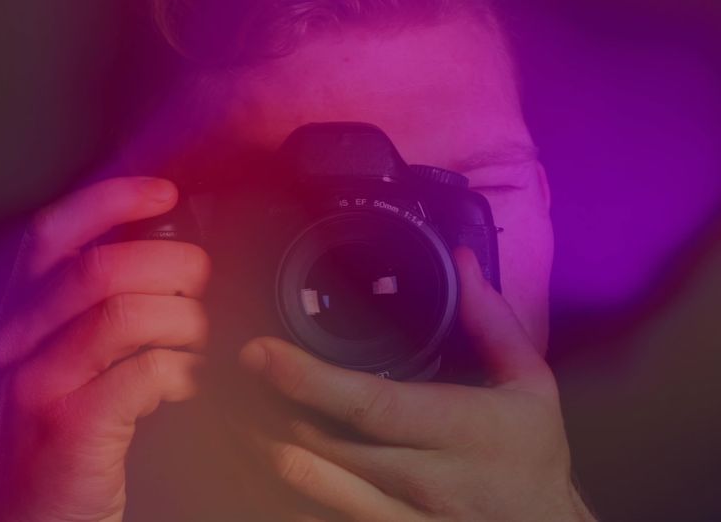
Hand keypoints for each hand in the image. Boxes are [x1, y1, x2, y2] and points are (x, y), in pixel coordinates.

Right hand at [0, 177, 211, 521]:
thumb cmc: (55, 437)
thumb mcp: (57, 363)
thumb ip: (91, 313)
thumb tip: (167, 260)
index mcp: (18, 317)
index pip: (52, 233)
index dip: (110, 200)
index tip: (165, 193)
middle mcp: (17, 342)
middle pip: (99, 268)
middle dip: (170, 264)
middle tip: (201, 283)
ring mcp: (38, 385)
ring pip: (122, 315)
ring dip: (182, 319)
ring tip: (198, 338)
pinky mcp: (69, 429)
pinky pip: (140, 375)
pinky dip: (179, 371)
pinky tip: (186, 382)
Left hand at [234, 247, 594, 520]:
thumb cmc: (529, 459)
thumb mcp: (530, 387)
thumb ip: (494, 323)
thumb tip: (465, 264)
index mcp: (459, 430)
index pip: (369, 404)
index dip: (305, 379)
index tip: (260, 352)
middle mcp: (425, 479)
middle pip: (319, 441)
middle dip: (264, 404)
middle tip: (231, 371)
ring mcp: (399, 518)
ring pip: (304, 481)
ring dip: (259, 442)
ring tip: (233, 407)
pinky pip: (311, 512)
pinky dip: (277, 482)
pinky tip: (262, 452)